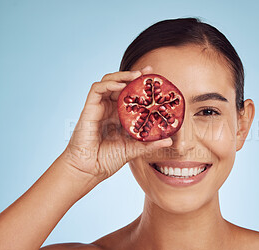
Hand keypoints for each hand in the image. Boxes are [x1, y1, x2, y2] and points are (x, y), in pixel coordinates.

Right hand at [59, 66, 171, 185]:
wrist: (89, 170)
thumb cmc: (107, 160)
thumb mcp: (134, 149)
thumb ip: (149, 143)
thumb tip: (170, 140)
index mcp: (120, 116)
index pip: (131, 95)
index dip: (142, 85)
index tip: (155, 79)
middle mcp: (109, 109)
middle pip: (121, 84)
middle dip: (134, 75)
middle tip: (149, 71)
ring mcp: (99, 107)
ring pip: (108, 82)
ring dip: (122, 76)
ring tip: (137, 75)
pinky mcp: (89, 109)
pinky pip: (97, 89)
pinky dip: (109, 84)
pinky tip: (121, 85)